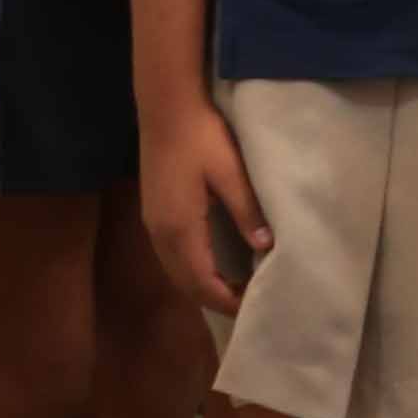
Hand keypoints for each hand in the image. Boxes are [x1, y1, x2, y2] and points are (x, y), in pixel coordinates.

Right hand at [143, 92, 268, 320]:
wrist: (166, 107)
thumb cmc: (202, 137)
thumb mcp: (231, 173)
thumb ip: (247, 210)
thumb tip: (265, 246)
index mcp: (179, 229)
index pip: (202, 281)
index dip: (225, 300)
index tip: (251, 310)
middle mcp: (160, 234)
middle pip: (185, 283)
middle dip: (213, 298)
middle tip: (246, 305)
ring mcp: (153, 223)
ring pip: (175, 270)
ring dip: (200, 285)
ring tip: (233, 289)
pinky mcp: (153, 212)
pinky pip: (171, 255)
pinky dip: (190, 269)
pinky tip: (210, 263)